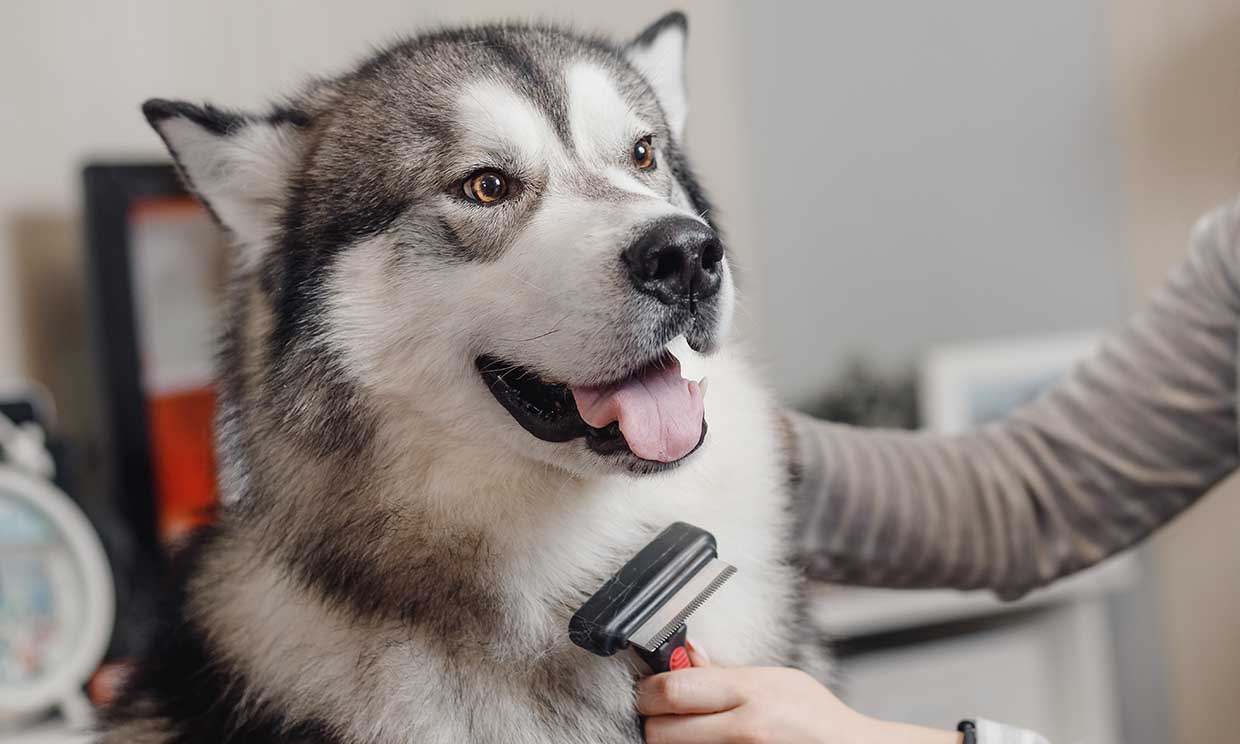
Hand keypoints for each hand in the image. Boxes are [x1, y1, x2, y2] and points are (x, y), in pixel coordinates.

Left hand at [636, 644, 959, 743]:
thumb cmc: (816, 718)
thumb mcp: (775, 680)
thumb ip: (724, 672)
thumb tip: (685, 653)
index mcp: (750, 693)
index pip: (672, 690)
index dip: (647, 691)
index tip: (647, 690)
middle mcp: (744, 729)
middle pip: (660, 731)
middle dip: (656, 722)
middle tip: (664, 716)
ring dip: (673, 741)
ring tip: (693, 730)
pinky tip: (706, 741)